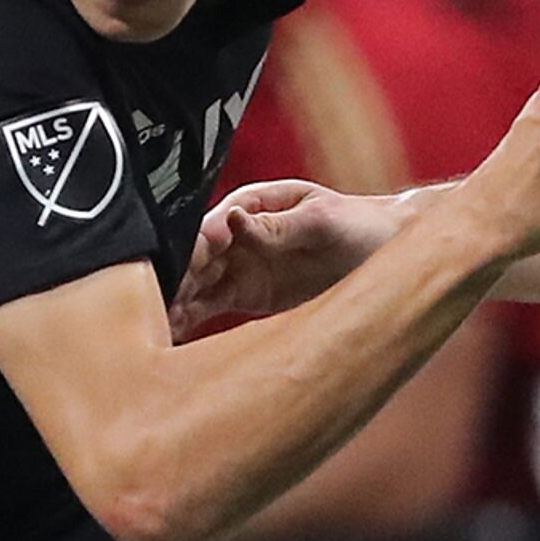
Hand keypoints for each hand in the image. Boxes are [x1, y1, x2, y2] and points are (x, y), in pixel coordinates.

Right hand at [174, 179, 408, 336]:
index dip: (188, 251)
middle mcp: (238, 234)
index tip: (170, 273)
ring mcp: (240, 265)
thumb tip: (233, 219)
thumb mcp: (323, 220)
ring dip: (173, 303)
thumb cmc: (360, 223)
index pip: (208, 228)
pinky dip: (188, 319)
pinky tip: (169, 336)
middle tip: (150, 309)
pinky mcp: (248, 294)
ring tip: (152, 329)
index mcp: (251, 204)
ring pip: (194, 284)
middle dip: (170, 281)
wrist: (389, 251)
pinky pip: (208, 306)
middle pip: (192, 258)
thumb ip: (278, 226)